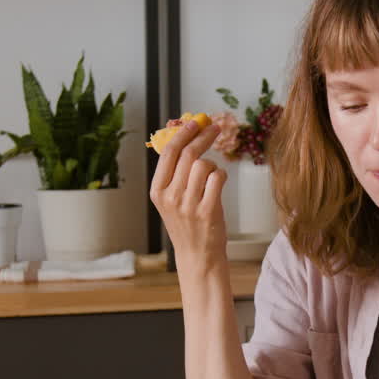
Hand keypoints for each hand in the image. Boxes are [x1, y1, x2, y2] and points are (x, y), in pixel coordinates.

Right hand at [148, 119, 226, 269]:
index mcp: (157, 191)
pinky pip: (217, 178)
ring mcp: (188, 205)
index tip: (193, 122)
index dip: (182, 134)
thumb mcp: (172, 200)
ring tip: (212, 176)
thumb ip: (175, 174)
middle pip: (187, 154)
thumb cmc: (187, 224)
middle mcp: (170, 197)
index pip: (168, 153)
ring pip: (203, 165)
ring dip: (212, 164)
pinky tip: (218, 183)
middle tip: (215, 128)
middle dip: (203, 136)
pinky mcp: (207, 211)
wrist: (197, 255)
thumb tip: (185, 138)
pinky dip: (221, 175)